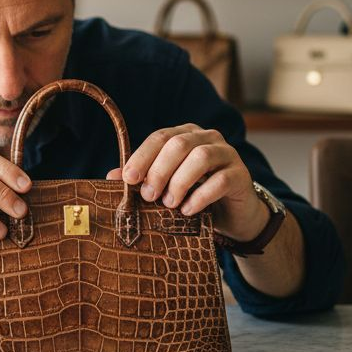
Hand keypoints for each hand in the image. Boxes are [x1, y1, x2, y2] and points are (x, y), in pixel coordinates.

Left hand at [106, 124, 267, 241]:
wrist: (232, 215)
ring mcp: (227, 154)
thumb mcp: (166, 187)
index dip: (142, 156)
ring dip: (179, 182)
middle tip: (148, 196)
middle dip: (159, 170)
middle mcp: (207, 138)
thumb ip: (143, 179)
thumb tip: (111, 177)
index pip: (160, 137)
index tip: (128, 178)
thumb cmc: (194, 196)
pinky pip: (220, 180)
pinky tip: (188, 210)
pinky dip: (200, 196)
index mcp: (185, 135)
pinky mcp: (240, 175)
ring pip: (201, 157)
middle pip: (178, 145)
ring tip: (169, 204)